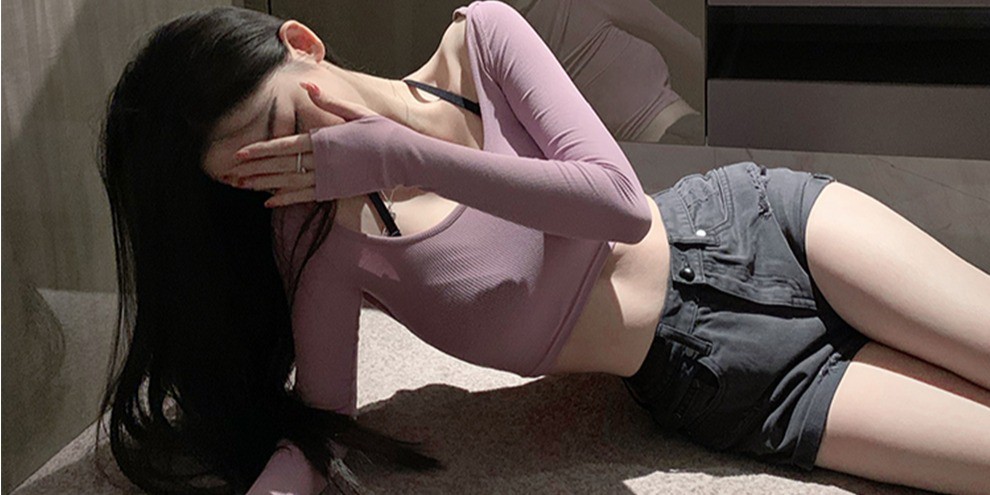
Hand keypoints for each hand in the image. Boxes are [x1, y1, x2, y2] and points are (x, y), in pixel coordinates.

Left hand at [224, 82, 378, 207]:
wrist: (405, 159)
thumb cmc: (383, 133)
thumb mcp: (357, 112)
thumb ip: (328, 102)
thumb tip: (306, 86)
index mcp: (325, 139)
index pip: (285, 145)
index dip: (261, 150)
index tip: (240, 153)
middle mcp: (322, 161)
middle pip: (281, 165)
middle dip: (255, 169)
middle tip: (231, 172)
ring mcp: (328, 178)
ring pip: (288, 182)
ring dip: (264, 184)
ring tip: (243, 184)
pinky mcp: (335, 191)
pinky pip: (305, 197)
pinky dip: (285, 199)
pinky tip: (269, 201)